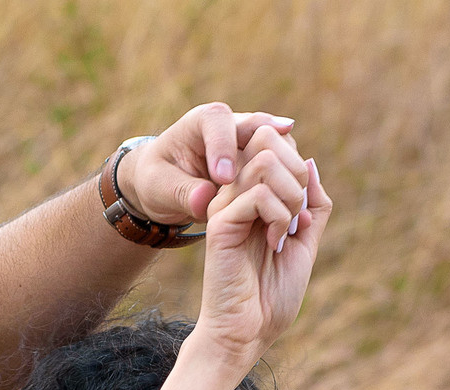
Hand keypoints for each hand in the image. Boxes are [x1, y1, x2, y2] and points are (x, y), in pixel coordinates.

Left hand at [122, 103, 303, 225]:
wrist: (169, 184)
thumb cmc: (158, 182)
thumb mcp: (160, 189)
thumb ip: (182, 193)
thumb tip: (206, 199)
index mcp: (202, 122)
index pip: (219, 122)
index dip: (224, 147)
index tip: (224, 179)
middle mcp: (233, 124)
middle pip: (262, 128)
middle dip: (269, 158)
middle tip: (269, 192)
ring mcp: (252, 141)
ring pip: (282, 145)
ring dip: (286, 172)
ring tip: (286, 201)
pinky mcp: (264, 159)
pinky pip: (285, 165)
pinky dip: (290, 184)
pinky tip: (291, 207)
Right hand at [190, 143, 331, 374]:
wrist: (248, 332)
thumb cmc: (272, 294)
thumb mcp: (307, 242)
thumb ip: (313, 203)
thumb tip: (310, 161)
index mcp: (252, 192)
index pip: (278, 142)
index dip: (301, 166)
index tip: (305, 211)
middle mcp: (234, 192)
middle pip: (269, 139)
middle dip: (298, 174)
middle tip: (299, 217)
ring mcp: (224, 204)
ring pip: (265, 160)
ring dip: (292, 196)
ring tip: (288, 230)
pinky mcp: (219, 222)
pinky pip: (258, 193)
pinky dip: (279, 216)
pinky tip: (275, 243)